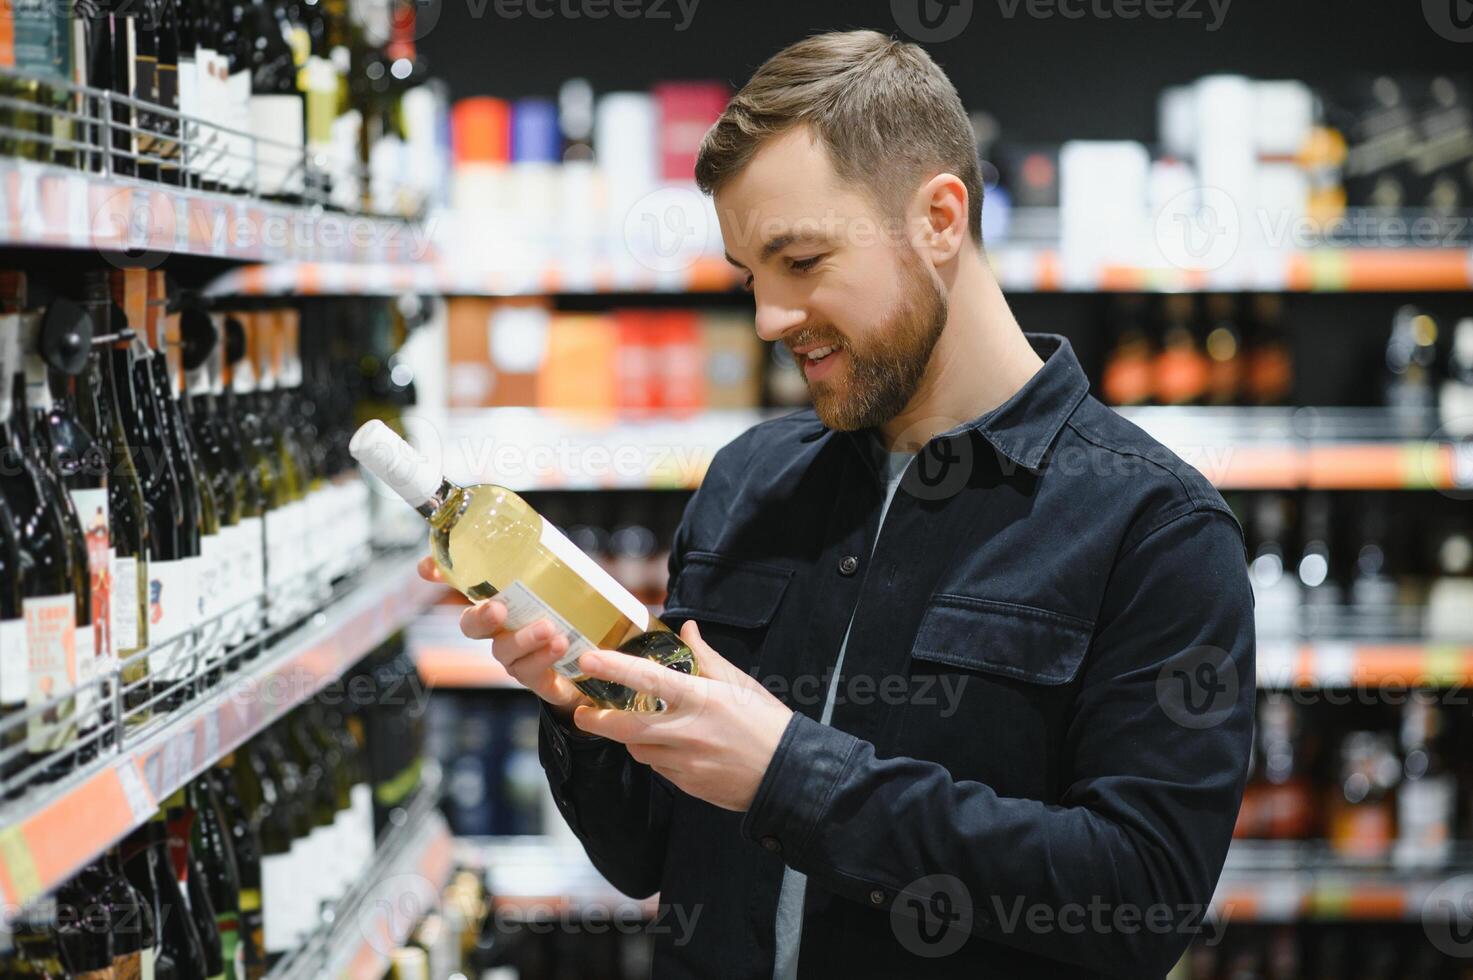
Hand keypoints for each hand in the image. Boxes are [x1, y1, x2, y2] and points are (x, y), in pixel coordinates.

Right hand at [418, 557, 590, 720]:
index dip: (441, 575)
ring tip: (550, 628)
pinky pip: (532, 674)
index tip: (426, 568)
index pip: (462, 585)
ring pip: (504, 651)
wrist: (599, 662)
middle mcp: (499, 631)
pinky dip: (545, 660)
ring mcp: (515, 658)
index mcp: (501, 601)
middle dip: (480, 618)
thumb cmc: (576, 615)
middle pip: (471, 626)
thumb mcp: (570, 581)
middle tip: (498, 609)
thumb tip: (549, 533)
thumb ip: (555, 562)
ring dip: (524, 639)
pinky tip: (561, 646)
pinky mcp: (537, 680)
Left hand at [571, 621, 792, 811]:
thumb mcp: (741, 683)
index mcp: (702, 699)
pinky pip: (658, 768)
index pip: (649, 679)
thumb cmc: (767, 722)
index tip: (589, 660)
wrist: (788, 774)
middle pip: (626, 727)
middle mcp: (688, 732)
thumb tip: (686, 631)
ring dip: (630, 737)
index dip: (614, 668)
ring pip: (639, 750)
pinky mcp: (687, 785)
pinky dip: (654, 755)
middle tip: (582, 711)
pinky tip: (668, 746)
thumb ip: (706, 658)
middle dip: (596, 720)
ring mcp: (685, 763)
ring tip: (635, 725)